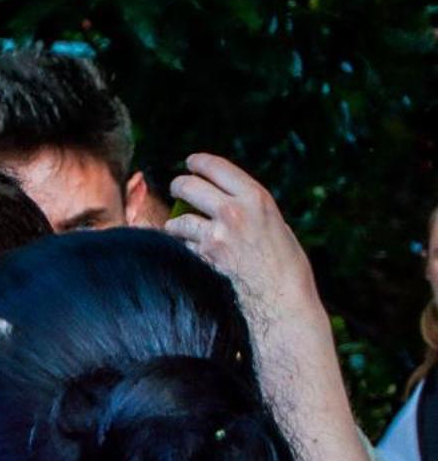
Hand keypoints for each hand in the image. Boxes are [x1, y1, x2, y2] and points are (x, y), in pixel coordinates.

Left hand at [164, 154, 321, 336]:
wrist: (281, 297)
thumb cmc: (284, 262)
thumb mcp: (273, 222)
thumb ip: (249, 208)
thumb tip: (223, 199)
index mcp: (256, 197)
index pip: (218, 168)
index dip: (199, 162)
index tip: (191, 162)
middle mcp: (233, 211)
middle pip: (189, 186)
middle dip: (179, 185)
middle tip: (177, 187)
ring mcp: (215, 235)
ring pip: (178, 220)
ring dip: (176, 224)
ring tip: (178, 227)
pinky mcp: (203, 258)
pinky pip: (181, 246)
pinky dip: (181, 247)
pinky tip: (187, 251)